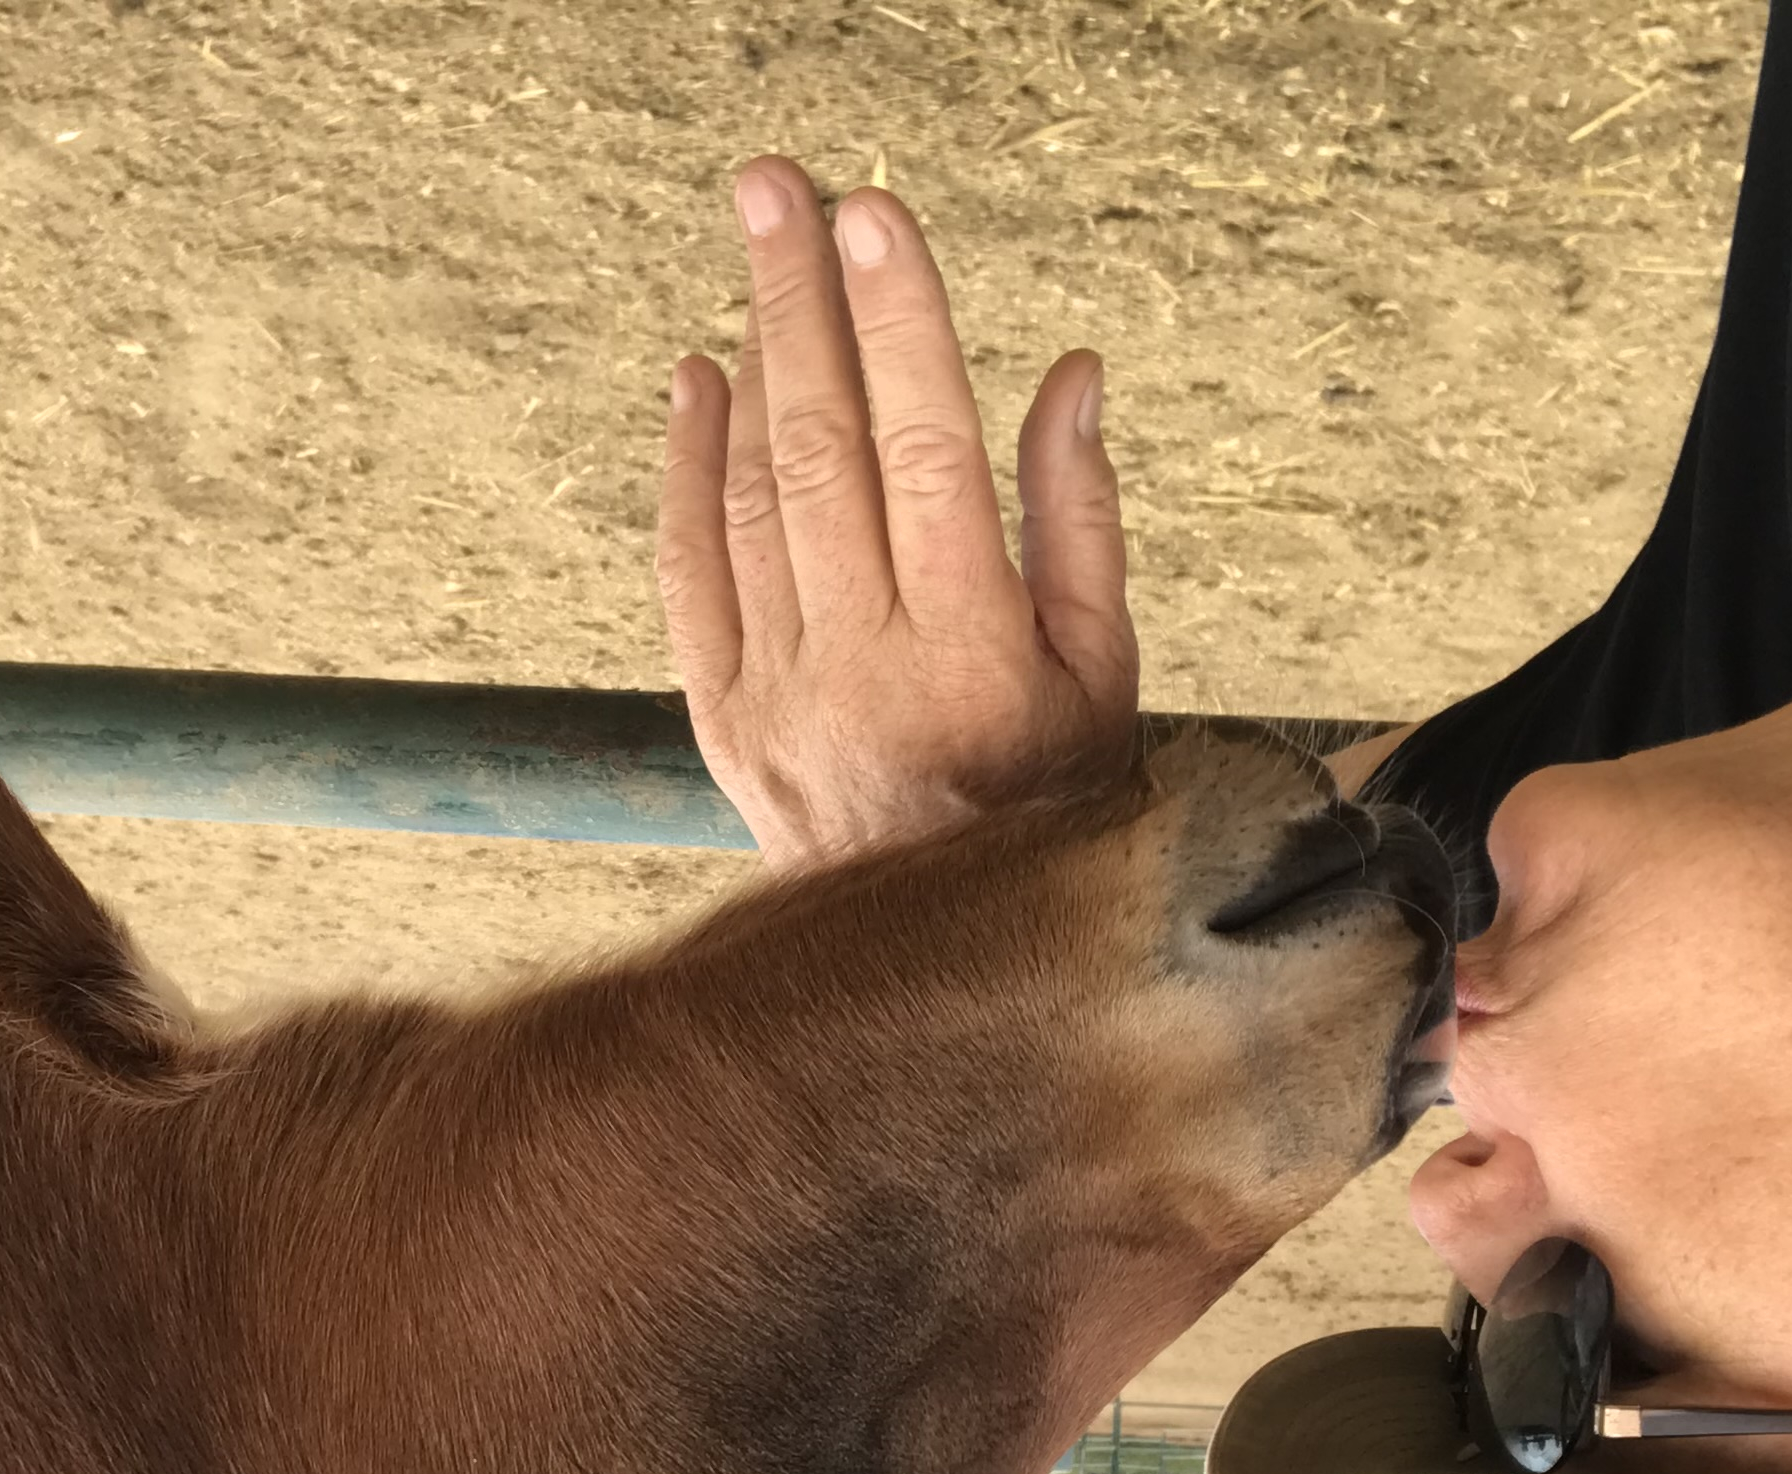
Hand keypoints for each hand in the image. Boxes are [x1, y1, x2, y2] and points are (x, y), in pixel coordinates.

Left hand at [656, 159, 1139, 867]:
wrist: (940, 969)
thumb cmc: (1046, 808)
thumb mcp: (1102, 678)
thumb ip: (1080, 523)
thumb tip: (1068, 373)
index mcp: (970, 657)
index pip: (926, 452)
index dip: (898, 326)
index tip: (874, 216)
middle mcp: (860, 671)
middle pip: (820, 450)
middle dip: (800, 303)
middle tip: (777, 187)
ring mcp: (776, 698)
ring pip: (751, 499)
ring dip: (752, 362)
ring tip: (756, 251)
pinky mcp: (720, 723)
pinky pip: (689, 573)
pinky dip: (688, 470)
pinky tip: (698, 382)